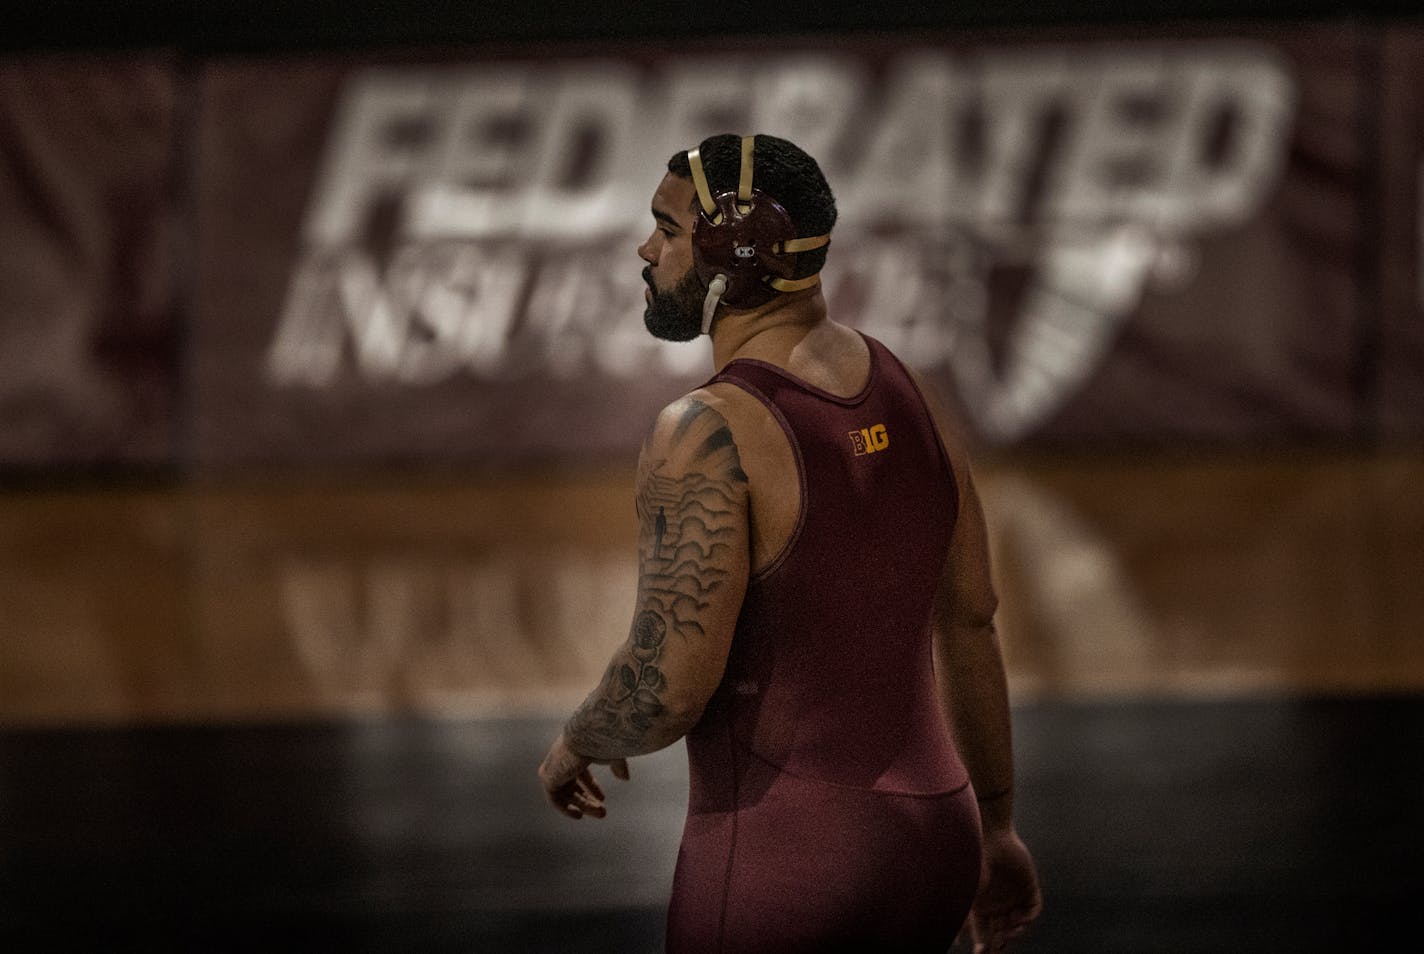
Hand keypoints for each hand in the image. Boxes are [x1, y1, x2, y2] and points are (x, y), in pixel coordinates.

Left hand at [537, 731, 629, 819]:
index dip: (591, 787)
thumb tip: (625, 778)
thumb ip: (618, 765)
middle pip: (572, 786)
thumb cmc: (601, 741)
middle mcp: (561, 759)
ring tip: (601, 814)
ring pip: (565, 794)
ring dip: (582, 806)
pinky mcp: (548, 777)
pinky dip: (565, 809)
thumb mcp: (612, 754)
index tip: (603, 798)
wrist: (588, 735)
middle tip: (603, 812)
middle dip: (587, 800)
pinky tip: (579, 815)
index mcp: (574, 751)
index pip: (580, 773)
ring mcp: (553, 768)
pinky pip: (554, 799)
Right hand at [968, 828, 1040, 952]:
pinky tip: (1017, 920)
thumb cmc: (972, 864)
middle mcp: (997, 902)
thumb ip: (961, 917)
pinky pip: (1033, 909)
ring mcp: (1014, 895)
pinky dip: (1027, 918)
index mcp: (980, 905)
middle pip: (1001, 932)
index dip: (983, 945)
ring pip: (1018, 924)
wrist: (988, 837)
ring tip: (1007, 933)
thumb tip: (953, 940)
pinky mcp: (1028, 886)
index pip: (983, 932)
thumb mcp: (965, 893)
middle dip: (998, 943)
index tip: (980, 952)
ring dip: (1014, 933)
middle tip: (995, 949)